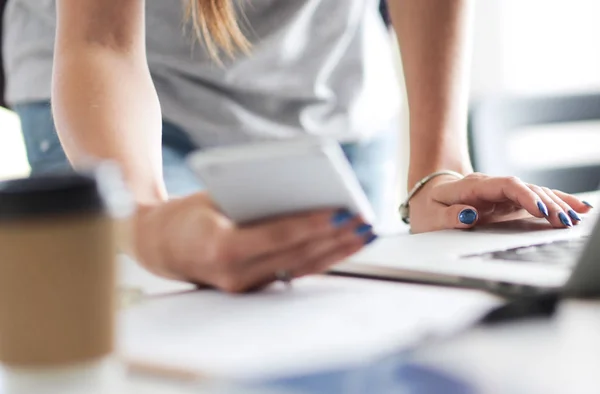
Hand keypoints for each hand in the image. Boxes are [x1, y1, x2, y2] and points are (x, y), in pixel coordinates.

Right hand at [131, 193, 374, 292]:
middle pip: (296, 254)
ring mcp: (246, 286)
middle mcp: (235, 274)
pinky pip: (296, 271)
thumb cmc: (189, 215)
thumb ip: (254, 199)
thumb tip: (303, 190)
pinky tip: (344, 244)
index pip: (275, 237)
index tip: (340, 212)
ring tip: (364, 232)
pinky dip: (323, 257)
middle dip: (334, 238)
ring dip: (337, 251)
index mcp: (220, 248)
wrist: (161, 247)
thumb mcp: (213, 198)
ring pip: (302, 267)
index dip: (310, 225)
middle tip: (364, 219)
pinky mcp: (256, 287)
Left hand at [408, 173, 593, 232]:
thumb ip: (448, 217)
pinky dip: (557, 203)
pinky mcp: (509, 202)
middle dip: (548, 204)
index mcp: (472, 187)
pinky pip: (536, 200)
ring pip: (535, 193)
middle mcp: (492, 187)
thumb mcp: (429, 216)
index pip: (505, 185)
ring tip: (578, 217)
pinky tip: (578, 209)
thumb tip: (468, 216)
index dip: (525, 196)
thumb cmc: (428, 207)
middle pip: (526, 189)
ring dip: (557, 204)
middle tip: (566, 222)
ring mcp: (502, 194)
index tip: (541, 210)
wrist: (429, 194)